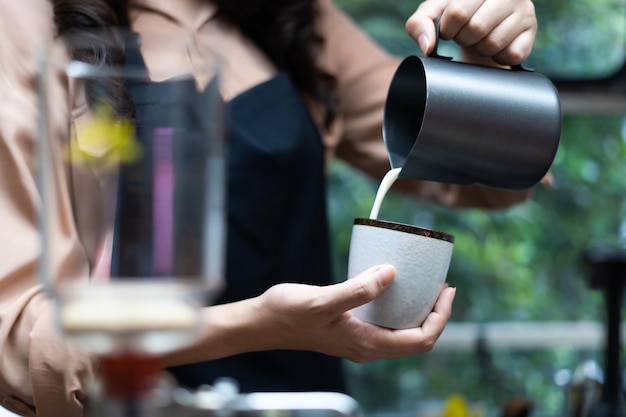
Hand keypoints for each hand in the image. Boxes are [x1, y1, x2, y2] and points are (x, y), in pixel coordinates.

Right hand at [255, 265, 455, 362]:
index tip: (447, 290)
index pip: (420, 340)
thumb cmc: (288, 314)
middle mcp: (367, 347)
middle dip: (437, 315)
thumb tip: (391, 273)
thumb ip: (358, 290)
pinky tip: (395, 288)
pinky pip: (387, 325)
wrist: (263, 323)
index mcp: (366, 344)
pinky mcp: (351, 330)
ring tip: (427, 287)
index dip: (440, 318)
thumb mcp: (322, 300)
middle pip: (417, 340)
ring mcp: (359, 340)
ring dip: (421, 313)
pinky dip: (401, 309)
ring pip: (403, 334)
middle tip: (443, 286)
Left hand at [406, 0, 536, 65]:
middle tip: (466, 35)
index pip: (457, 13)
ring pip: (493, 43)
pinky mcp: (531, 31)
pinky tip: (496, 47)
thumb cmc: (455, 20)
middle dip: (464, 39)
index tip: (451, 28)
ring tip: (480, 39)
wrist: (482, 29)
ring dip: (480, 49)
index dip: (448, 29)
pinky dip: (497, 57)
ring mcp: (523, 9)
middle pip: (476, 28)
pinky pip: (510, 55)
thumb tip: (427, 46)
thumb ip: (419, 25)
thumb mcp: (433, 16)